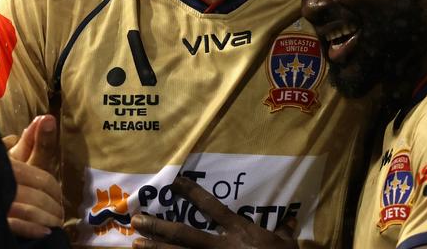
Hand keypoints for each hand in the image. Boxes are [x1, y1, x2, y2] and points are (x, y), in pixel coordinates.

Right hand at [4, 114, 62, 238]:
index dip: (54, 189)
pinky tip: (45, 232)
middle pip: (36, 194)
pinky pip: (15, 226)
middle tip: (59, 214)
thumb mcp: (13, 159)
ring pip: (28, 209)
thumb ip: (31, 142)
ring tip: (55, 224)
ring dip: (46, 218)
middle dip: (52, 206)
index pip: (40, 176)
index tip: (60, 199)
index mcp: (7, 164)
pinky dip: (33, 229)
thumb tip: (47, 118)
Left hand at [130, 177, 297, 247]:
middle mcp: (220, 245)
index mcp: (237, 231)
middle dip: (158, 227)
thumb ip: (284, 231)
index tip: (174, 183)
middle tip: (136, 220)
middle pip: (184, 234)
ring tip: (136, 244)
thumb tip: (291, 221)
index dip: (192, 193)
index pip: (211, 207)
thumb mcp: (286, 244)